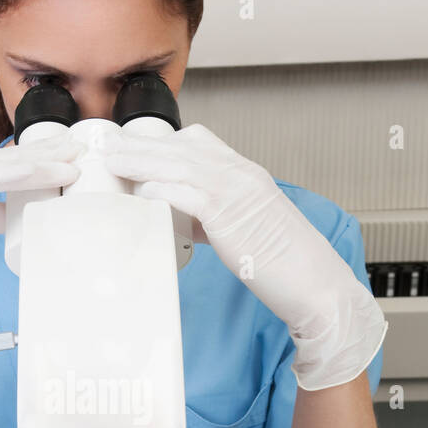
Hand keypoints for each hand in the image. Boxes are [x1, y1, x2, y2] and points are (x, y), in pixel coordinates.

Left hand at [100, 123, 386, 390]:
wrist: (317, 285)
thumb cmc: (286, 266)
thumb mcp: (248, 229)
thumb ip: (216, 218)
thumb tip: (185, 219)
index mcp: (248, 175)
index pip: (202, 142)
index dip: (166, 141)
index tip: (137, 145)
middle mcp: (243, 175)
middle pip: (183, 147)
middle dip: (143, 144)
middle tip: (111, 145)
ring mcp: (238, 192)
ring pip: (180, 164)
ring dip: (142, 161)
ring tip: (112, 161)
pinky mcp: (230, 215)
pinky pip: (187, 193)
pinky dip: (160, 189)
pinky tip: (140, 192)